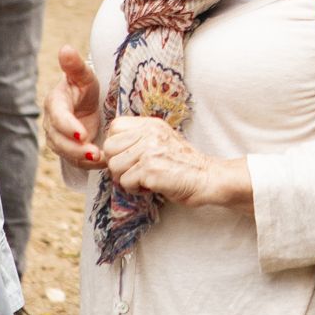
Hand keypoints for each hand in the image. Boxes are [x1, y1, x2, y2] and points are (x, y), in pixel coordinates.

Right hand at [46, 47, 107, 179]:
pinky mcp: (68, 150)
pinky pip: (75, 161)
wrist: (88, 103)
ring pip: (65, 153)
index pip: (57, 116)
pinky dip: (88, 164)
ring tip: (101, 159)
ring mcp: (58, 138)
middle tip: (94, 152)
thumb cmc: (85, 87)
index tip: (82, 133)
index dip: (67, 126)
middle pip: (58, 140)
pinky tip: (103, 163)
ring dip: (82, 159)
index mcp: (55, 102)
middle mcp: (52, 122)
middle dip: (75, 148)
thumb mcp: (84, 76)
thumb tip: (66, 48)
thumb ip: (75, 65)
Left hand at [101, 115, 245, 208]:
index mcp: (151, 124)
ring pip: (114, 167)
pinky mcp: (150, 170)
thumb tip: (106, 153)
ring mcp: (150, 151)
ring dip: (126, 179)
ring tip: (145, 179)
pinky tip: (152, 186)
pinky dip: (136, 190)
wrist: (208, 178)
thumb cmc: (183, 165)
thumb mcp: (161, 142)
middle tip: (135, 171)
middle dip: (117, 164)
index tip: (129, 157)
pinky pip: (126, 182)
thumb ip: (137, 141)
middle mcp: (150, 133)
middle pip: (109, 148)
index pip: (115, 127)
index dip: (116, 145)